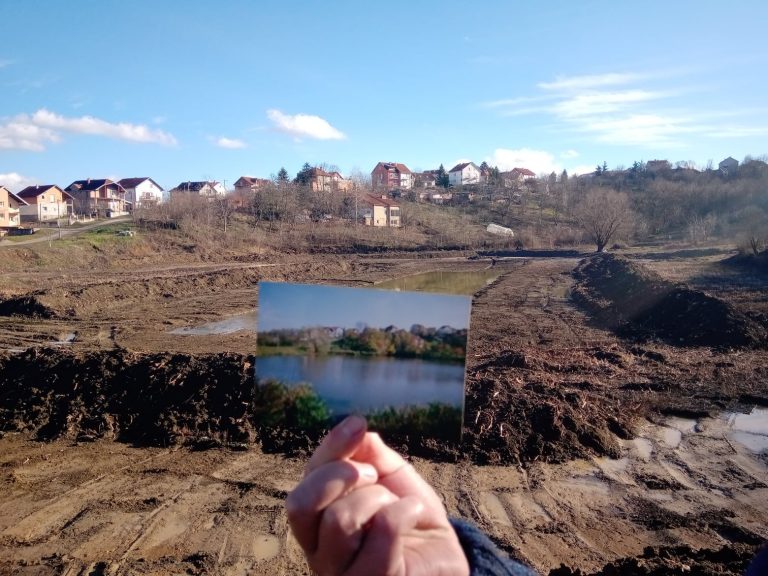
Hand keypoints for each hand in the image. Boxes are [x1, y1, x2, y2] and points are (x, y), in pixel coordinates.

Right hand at [286, 415, 468, 575]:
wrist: (445, 556)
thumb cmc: (410, 518)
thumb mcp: (390, 478)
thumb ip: (370, 454)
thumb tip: (356, 429)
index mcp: (316, 525)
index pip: (302, 486)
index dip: (328, 450)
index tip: (357, 424)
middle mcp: (320, 553)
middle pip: (301, 505)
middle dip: (339, 475)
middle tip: (373, 474)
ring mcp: (343, 574)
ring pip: (339, 519)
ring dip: (376, 497)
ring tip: (394, 502)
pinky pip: (383, 530)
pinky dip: (404, 510)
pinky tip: (415, 515)